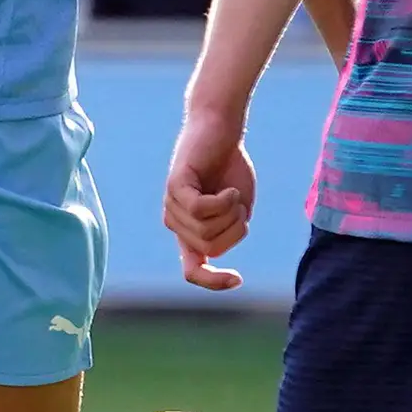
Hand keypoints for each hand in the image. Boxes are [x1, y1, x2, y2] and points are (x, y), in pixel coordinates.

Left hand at [163, 103, 255, 292]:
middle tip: (236, 203)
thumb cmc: (230, 168)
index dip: (213, 282)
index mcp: (190, 233)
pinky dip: (223, 201)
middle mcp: (176, 223)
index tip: (238, 280)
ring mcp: (172, 206)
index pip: (193, 272)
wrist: (222, 129)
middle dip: (235, 229)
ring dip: (231, 212)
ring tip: (229, 190)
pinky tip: (227, 188)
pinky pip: (201, 210)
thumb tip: (215, 253)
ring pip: (207, 230)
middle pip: (213, 248)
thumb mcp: (237, 209)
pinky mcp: (174, 188)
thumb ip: (228, 233)